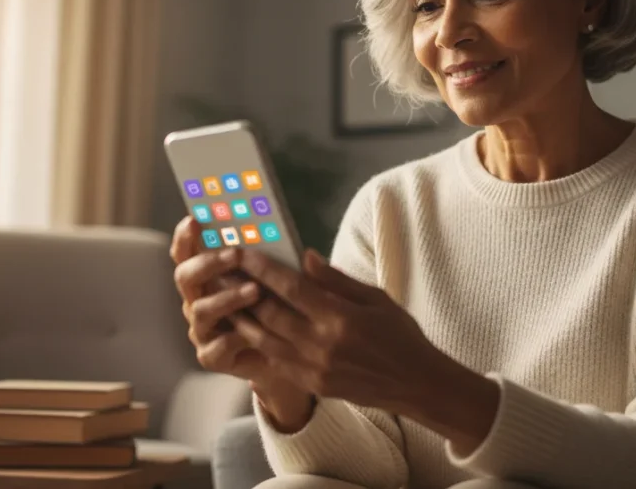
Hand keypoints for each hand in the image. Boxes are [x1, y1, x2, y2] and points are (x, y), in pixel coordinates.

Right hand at [169, 217, 313, 429]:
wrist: (289, 353)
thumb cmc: (284, 307)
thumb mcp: (287, 280)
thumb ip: (283, 262)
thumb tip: (305, 252)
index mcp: (208, 275)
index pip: (187, 251)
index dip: (185, 236)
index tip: (195, 219)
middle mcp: (199, 299)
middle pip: (185, 276)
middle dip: (208, 262)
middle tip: (235, 254)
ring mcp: (203, 328)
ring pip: (201, 310)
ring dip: (227, 298)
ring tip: (255, 290)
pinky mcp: (212, 355)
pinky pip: (214, 347)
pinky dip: (233, 339)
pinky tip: (251, 335)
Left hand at [230, 248, 442, 411]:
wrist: (416, 384)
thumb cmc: (399, 335)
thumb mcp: (376, 298)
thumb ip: (336, 280)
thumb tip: (305, 257)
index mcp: (340, 318)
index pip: (291, 288)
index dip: (262, 268)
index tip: (241, 251)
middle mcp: (323, 345)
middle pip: (269, 313)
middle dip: (241, 289)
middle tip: (219, 270)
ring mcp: (314, 369)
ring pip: (264, 339)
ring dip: (240, 317)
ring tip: (221, 297)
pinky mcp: (312, 385)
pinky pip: (275, 360)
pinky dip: (256, 342)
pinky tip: (243, 326)